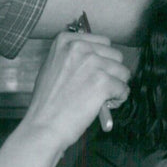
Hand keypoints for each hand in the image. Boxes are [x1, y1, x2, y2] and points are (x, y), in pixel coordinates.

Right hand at [24, 31, 129, 149]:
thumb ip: (73, 56)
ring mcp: (92, 64)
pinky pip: (123, 88)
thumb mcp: (52, 66)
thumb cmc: (46, 102)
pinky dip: (118, 99)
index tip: (94, 73)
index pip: (103, 42)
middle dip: (111, 72)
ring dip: (116, 86)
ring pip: (123, 72)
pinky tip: (104, 106)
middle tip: (98, 88)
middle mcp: (80, 48)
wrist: (43, 125)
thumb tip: (95, 56)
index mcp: (66, 41)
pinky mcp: (102, 82)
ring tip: (100, 98)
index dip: (102, 60)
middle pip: (115, 55)